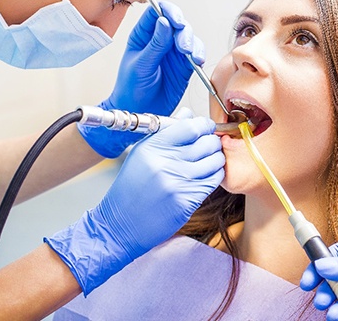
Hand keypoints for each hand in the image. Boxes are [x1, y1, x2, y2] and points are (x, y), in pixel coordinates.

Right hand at [46, 110, 223, 294]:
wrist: (120, 224)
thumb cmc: (131, 186)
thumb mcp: (142, 153)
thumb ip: (167, 132)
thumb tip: (189, 114)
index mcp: (153, 147)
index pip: (191, 126)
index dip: (204, 124)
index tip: (206, 127)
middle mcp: (166, 163)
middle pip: (207, 142)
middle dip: (213, 140)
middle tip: (210, 144)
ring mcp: (178, 183)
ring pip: (215, 161)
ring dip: (216, 158)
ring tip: (209, 160)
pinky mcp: (187, 201)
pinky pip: (214, 180)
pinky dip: (215, 175)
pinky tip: (206, 175)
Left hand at [79, 1, 204, 156]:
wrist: (139, 112)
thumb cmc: (131, 89)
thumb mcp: (140, 65)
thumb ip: (155, 44)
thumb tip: (164, 22)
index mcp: (143, 35)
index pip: (157, 13)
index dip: (168, 12)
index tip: (176, 21)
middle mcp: (160, 40)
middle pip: (177, 24)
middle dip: (184, 32)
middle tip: (184, 46)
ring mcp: (173, 52)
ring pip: (189, 37)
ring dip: (193, 44)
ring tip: (192, 56)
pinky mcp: (185, 65)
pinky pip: (196, 54)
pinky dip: (199, 55)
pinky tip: (197, 61)